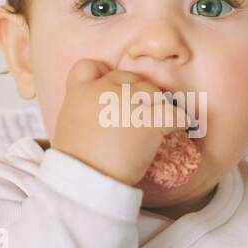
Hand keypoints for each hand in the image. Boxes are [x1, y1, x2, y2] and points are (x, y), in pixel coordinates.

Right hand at [51, 58, 191, 185]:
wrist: (89, 180)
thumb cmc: (78, 161)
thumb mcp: (68, 125)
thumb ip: (83, 107)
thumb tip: (103, 107)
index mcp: (79, 91)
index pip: (90, 66)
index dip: (104, 75)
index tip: (112, 89)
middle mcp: (104, 90)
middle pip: (129, 79)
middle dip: (135, 95)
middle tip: (138, 117)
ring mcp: (129, 103)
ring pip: (153, 92)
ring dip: (156, 107)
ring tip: (156, 124)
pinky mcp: (150, 121)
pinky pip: (174, 113)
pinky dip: (178, 121)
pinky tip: (176, 129)